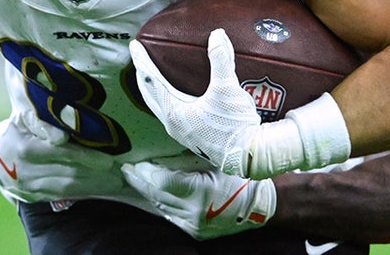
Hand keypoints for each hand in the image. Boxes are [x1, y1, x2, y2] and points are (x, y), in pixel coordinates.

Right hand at [0, 110, 125, 203]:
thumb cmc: (14, 129)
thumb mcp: (24, 117)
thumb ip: (43, 123)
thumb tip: (62, 137)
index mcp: (27, 149)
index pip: (64, 155)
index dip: (88, 158)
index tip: (109, 160)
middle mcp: (28, 171)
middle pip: (69, 174)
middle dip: (97, 176)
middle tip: (120, 174)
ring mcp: (30, 187)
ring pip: (68, 189)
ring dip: (93, 187)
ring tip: (114, 183)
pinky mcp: (34, 196)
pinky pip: (62, 196)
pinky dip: (82, 192)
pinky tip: (97, 188)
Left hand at [121, 157, 275, 239]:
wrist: (263, 205)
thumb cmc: (241, 178)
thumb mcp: (215, 163)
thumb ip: (188, 162)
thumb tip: (162, 157)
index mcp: (200, 193)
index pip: (161, 183)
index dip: (146, 173)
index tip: (134, 163)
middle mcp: (194, 213)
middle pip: (157, 196)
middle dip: (140, 182)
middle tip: (126, 171)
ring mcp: (194, 226)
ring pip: (162, 207)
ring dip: (148, 193)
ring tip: (136, 180)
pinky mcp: (196, 233)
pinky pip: (171, 216)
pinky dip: (161, 204)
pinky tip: (154, 195)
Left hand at [131, 29, 350, 178]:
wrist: (249, 155)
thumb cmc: (236, 125)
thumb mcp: (227, 88)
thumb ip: (221, 59)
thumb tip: (217, 34)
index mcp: (174, 112)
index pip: (151, 80)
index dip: (142, 61)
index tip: (134, 46)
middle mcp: (173, 124)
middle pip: (149, 94)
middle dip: (143, 75)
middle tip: (139, 58)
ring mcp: (181, 133)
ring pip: (159, 106)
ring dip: (153, 89)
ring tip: (153, 75)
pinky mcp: (192, 138)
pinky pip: (170, 114)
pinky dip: (166, 100)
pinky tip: (176, 97)